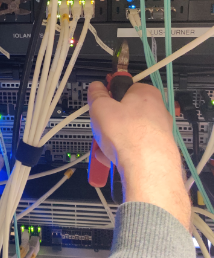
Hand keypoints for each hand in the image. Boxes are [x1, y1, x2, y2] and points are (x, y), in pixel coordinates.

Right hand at [88, 81, 190, 228]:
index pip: (125, 87)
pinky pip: (135, 148)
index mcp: (146, 93)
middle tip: (100, 127)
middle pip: (127, 112)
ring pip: (130, 132)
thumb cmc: (128, 135)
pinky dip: (123, 152)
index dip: (110, 95)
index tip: (101, 102)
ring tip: (102, 148)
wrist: (147, 170)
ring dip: (114, 139)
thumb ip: (96, 95)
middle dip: (110, 121)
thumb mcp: (101, 107)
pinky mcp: (159, 151)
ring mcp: (160, 133)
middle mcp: (158, 111)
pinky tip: (111, 160)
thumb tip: (96, 87)